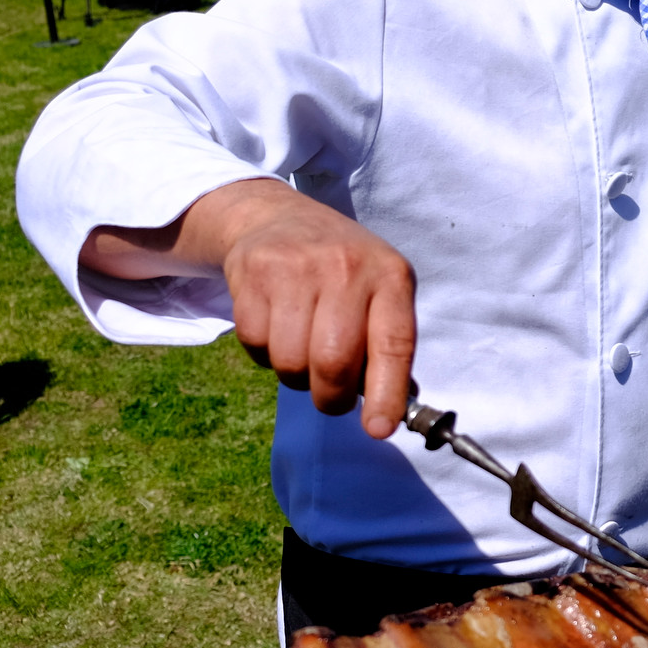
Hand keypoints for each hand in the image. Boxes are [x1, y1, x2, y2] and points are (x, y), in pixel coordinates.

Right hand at [81, 178, 418, 437]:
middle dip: (329, 396)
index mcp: (391, 276)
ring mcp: (297, 268)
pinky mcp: (254, 273)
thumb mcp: (379, 291)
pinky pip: (256, 346)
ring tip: (302, 348)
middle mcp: (347, 268)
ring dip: (294, 375)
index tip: (378, 429)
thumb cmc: (341, 271)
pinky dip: (264, 354)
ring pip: (290, 362)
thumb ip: (385, 346)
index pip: (394, 343)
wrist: (277, 217)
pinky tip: (275, 327)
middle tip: (329, 396)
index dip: (386, 393)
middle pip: (333, 362)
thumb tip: (387, 413)